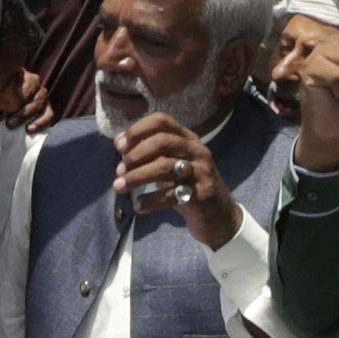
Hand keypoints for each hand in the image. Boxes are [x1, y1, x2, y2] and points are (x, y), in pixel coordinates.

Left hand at [112, 112, 241, 247]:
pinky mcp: (201, 195)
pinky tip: (139, 206)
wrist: (219, 215)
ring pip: (165, 167)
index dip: (138, 130)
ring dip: (137, 176)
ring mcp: (201, 173)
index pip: (162, 121)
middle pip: (162, 142)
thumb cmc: (189, 186)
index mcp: (189, 139)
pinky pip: (170, 195)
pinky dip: (150, 200)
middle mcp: (197, 151)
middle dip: (135, 155)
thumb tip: (120, 143)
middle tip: (119, 170)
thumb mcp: (173, 165)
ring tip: (119, 187)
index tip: (119, 146)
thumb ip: (151, 154)